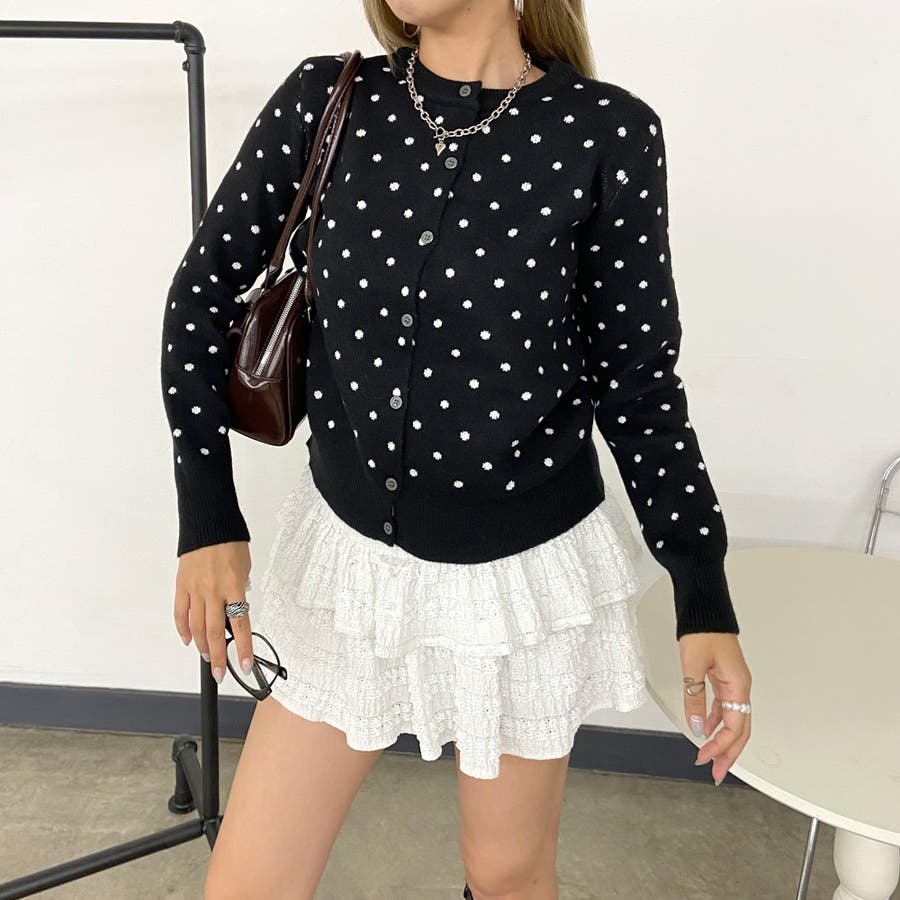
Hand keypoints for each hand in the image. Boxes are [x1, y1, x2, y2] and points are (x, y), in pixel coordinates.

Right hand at [173, 541, 252, 683]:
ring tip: (208, 658)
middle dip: (219, 657)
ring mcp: (195, 589)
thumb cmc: (230, 541)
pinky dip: (183, 629)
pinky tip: (188, 640)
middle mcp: (214, 591)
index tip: (246, 665)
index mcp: (234, 586)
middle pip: (214, 633)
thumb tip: (237, 607)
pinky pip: (180, 612)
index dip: (243, 648)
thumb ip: (241, 589)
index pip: (241, 625)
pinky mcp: (181, 585)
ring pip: (196, 627)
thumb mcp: (246, 566)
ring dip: (202, 646)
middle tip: (221, 673)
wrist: (209, 523)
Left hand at [679, 632, 751, 785]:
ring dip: (724, 740)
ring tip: (712, 757)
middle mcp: (740, 686)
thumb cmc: (703, 631)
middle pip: (740, 729)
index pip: (734, 726)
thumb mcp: (692, 666)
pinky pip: (726, 707)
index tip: (705, 757)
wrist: (705, 610)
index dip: (720, 746)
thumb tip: (696, 726)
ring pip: (734, 720)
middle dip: (730, 754)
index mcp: (738, 685)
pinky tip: (706, 728)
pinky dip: (717, 722)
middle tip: (718, 773)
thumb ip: (695, 697)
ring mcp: (734, 683)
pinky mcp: (725, 678)